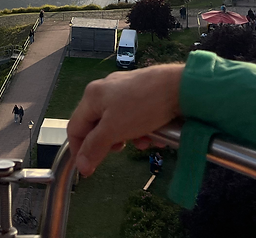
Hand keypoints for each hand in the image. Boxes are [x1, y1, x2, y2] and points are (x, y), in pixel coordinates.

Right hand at [67, 64, 183, 176]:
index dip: (79, 150)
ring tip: (144, 141)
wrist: (180, 87)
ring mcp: (124, 90)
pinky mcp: (142, 92)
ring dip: (130, 137)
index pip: (75, 128)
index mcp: (92, 96)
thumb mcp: (114, 130)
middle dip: (111, 142)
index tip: (88, 168)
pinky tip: (154, 133)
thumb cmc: (143, 105)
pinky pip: (134, 116)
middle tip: (122, 149)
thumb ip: (95, 148)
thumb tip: (81, 166)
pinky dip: (142, 128)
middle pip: (98, 126)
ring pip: (118, 123)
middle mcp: (105, 90)